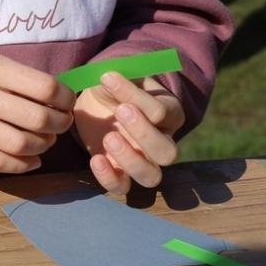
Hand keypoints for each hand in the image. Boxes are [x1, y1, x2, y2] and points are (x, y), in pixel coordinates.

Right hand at [0, 47, 74, 172]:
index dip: (66, 99)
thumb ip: (17, 78)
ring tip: (44, 139)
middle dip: (60, 124)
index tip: (65, 102)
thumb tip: (60, 100)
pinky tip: (31, 158)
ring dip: (44, 145)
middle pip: (39, 119)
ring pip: (22, 145)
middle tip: (59, 123)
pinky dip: (24, 165)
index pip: (46, 88)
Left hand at [74, 73, 184, 194]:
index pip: (162, 112)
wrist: (97, 104)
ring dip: (130, 160)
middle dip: (144, 134)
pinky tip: (96, 159)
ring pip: (151, 177)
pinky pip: (122, 188)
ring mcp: (142, 161)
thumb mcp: (119, 77)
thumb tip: (110, 78)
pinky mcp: (120, 172)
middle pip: (168, 153)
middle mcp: (162, 142)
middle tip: (120, 111)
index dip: (136, 98)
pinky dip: (109, 178)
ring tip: (109, 137)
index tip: (109, 79)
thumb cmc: (115, 88)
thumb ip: (120, 79)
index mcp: (169, 114)